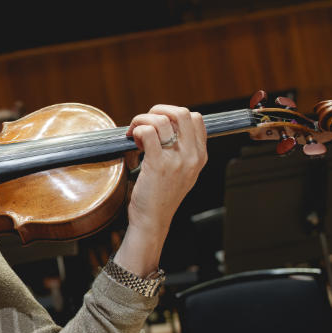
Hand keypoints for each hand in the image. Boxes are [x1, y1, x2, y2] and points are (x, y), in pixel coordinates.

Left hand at [115, 105, 206, 276]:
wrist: (153, 221)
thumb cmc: (161, 197)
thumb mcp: (182, 173)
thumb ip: (180, 151)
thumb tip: (162, 127)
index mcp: (200, 156)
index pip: (195, 118)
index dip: (172, 115)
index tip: (157, 126)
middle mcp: (192, 156)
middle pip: (181, 113)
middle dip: (158, 110)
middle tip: (144, 123)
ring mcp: (176, 161)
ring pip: (161, 120)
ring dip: (141, 120)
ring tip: (133, 134)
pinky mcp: (158, 165)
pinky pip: (148, 133)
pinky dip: (136, 130)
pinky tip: (131, 141)